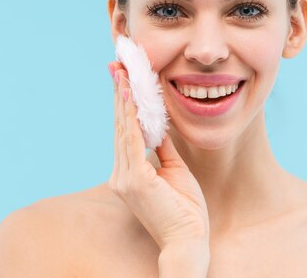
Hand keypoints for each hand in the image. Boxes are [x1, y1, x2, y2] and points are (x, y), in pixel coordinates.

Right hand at [108, 61, 209, 250]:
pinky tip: (129, 96)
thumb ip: (163, 148)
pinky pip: (132, 141)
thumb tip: (159, 126)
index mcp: (128, 173)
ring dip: (123, 98)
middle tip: (117, 65)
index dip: (124, 104)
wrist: (188, 240)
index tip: (123, 79)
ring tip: (122, 73)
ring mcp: (125, 178)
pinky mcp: (135, 180)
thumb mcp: (174, 170)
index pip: (125, 131)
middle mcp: (121, 174)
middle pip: (120, 125)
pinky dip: (130, 117)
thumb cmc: (184, 210)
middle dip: (119, 93)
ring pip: (124, 129)